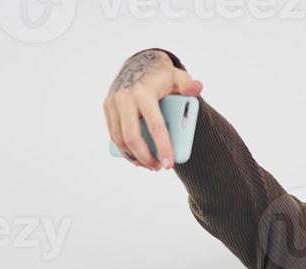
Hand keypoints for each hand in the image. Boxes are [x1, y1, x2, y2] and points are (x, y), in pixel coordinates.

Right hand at [103, 49, 203, 169]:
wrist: (138, 62)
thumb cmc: (161, 75)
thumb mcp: (177, 76)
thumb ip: (188, 85)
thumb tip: (198, 88)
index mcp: (143, 92)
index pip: (154, 125)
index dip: (162, 147)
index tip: (169, 165)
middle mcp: (125, 98)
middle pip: (132, 137)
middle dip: (145, 157)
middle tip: (159, 168)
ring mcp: (113, 103)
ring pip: (120, 139)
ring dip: (134, 157)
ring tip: (149, 165)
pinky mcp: (107, 107)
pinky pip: (113, 135)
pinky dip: (124, 150)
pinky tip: (136, 158)